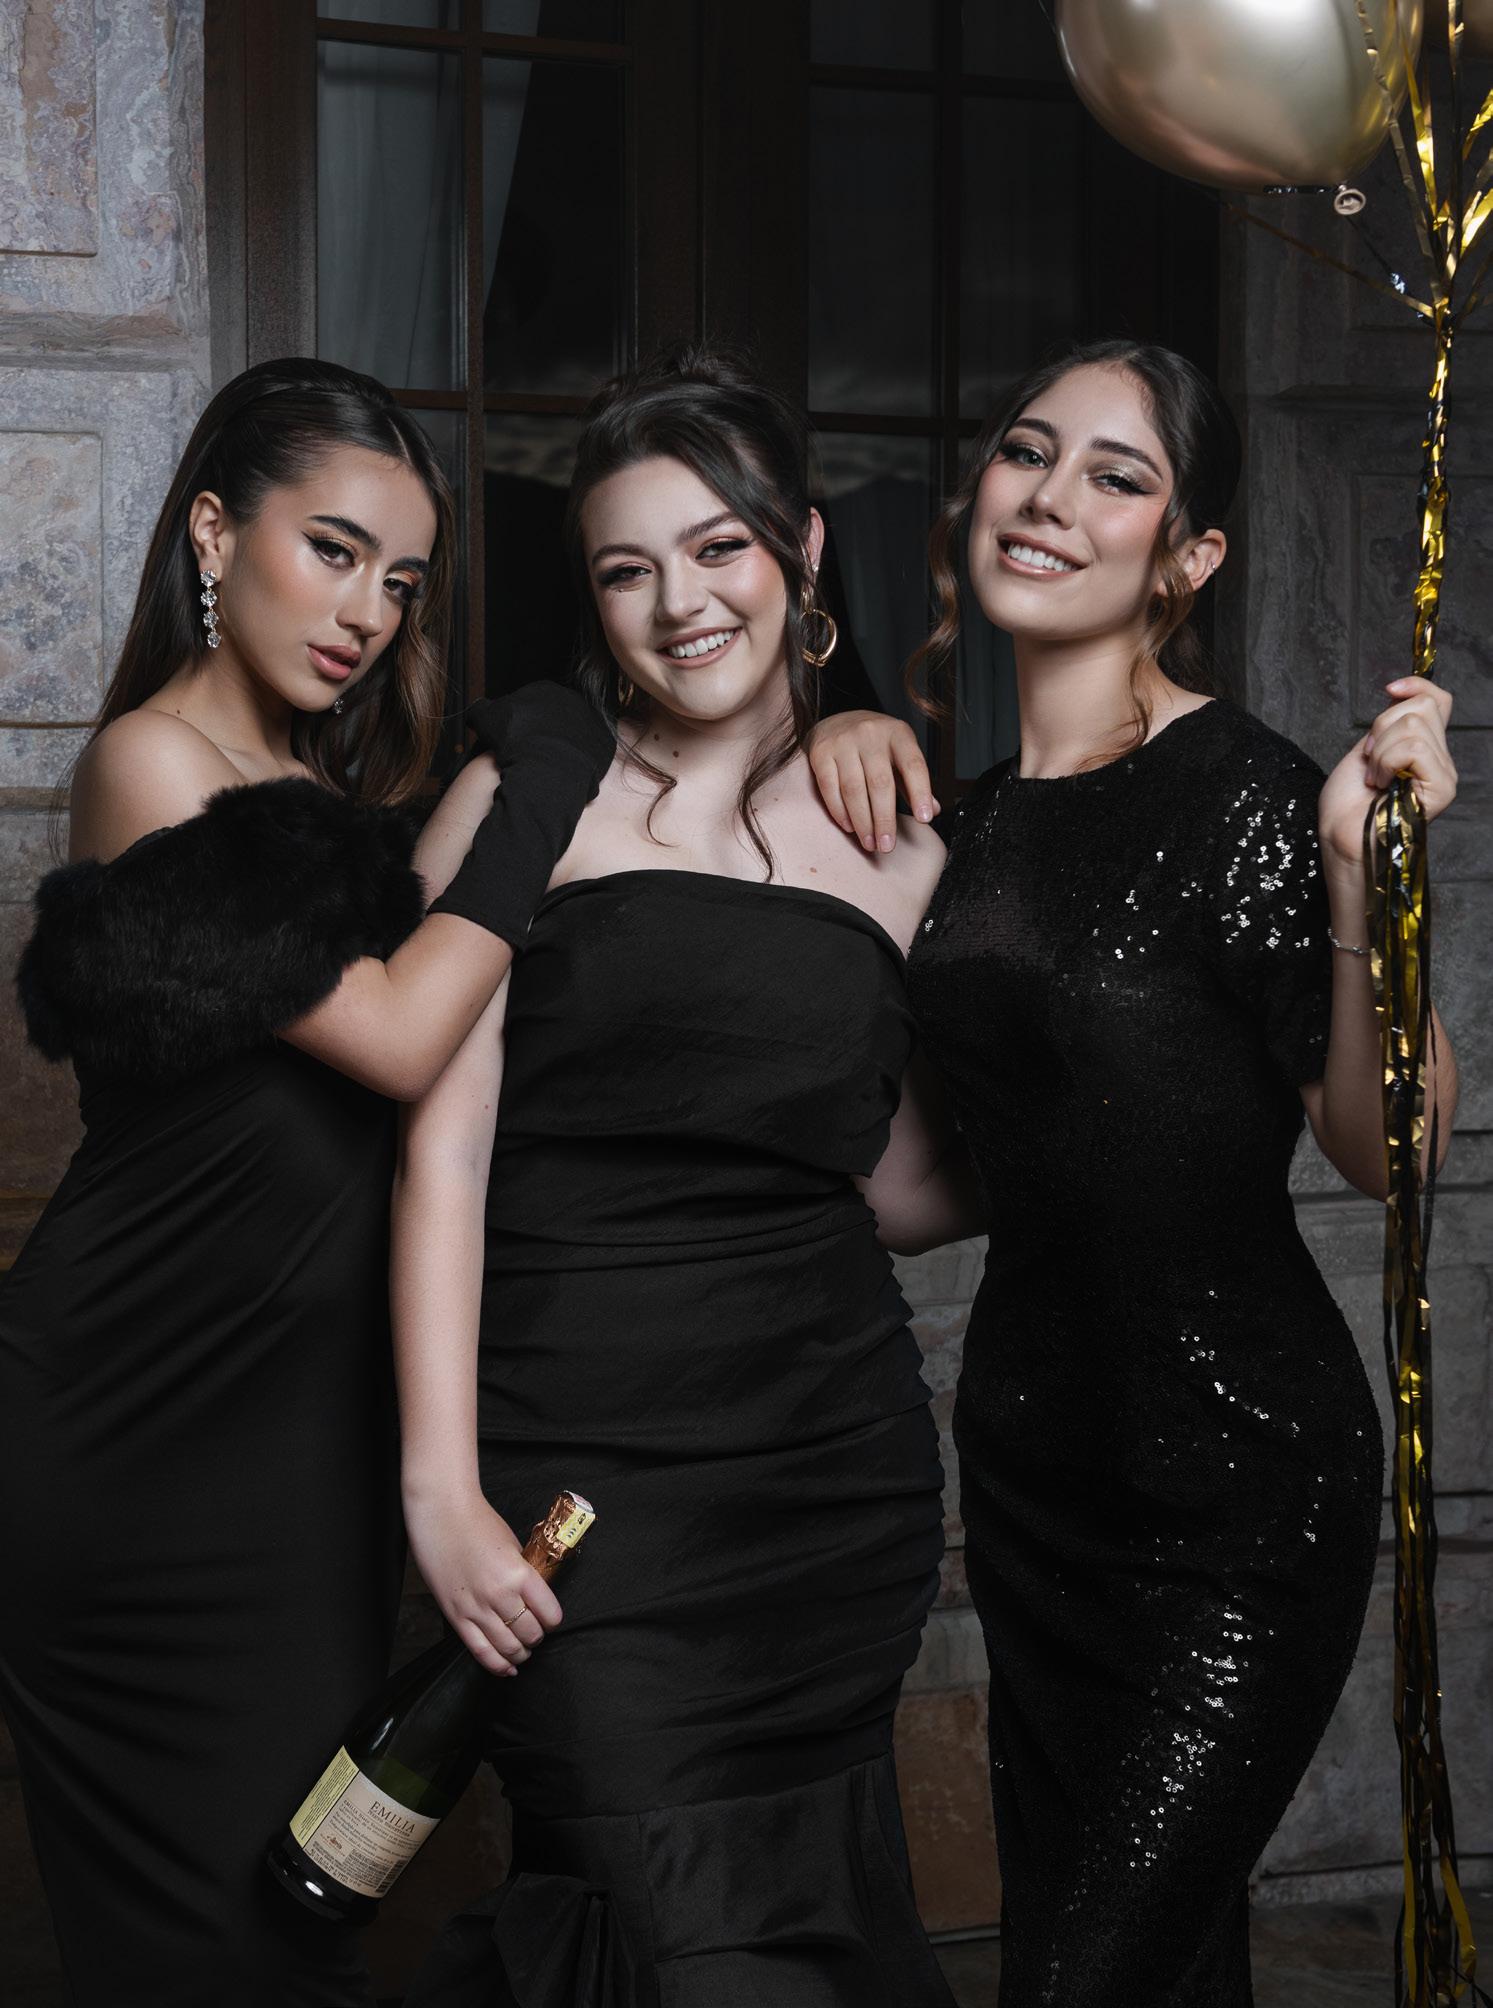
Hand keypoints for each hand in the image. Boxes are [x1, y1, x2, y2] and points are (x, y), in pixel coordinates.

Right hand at [403, 1484, 563, 1676]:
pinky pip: (480, 1651)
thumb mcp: (513, 1545)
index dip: (552, 1619)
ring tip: (522, 1650)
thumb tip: (535, 1598)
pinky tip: (507, 1668)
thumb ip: (524, 1574)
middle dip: (536, 1637)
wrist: (441, 1514)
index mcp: (519, 1574)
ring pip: (508, 1648)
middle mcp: (500, 1595)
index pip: (550, 1614)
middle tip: (535, 1632)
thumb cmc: (477, 1522)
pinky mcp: (456, 1617)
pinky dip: (497, 1665)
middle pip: (530, 1633)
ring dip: (520, 1653)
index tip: (550, 1618)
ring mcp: (476, 1608)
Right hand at [467, 681, 614, 799]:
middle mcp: (573, 698)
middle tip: (535, 753)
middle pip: (557, 716)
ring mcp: (592, 719)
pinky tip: (568, 770)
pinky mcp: (606, 742)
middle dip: (546, 732)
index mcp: (545, 689)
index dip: (523, 723)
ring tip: (551, 764)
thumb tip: (478, 709)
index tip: (518, 740)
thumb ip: (481, 709)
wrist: (547, 769)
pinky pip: (592, 750)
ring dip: (565, 745)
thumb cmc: (514, 741)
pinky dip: (582, 759)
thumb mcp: (486, 720)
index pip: (534, 702)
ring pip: (575, 732)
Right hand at [806, 710, 939, 853]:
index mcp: (898, 733)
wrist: (836, 721)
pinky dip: (840, 812)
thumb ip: (913, 782)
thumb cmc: (874, 745)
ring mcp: (843, 742)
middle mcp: (870, 734)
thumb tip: (935, 810)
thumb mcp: (899, 754)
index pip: (913, 765)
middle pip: (880, 783)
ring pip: (854, 789)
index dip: (920, 793)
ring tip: (869, 843)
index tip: (925, 819)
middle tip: (887, 846)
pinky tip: (849, 827)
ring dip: (862, 822)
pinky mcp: (820, 753)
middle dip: (885, 819)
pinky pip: (829, 788)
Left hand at [1319, 679, 1456, 870]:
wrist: (1339, 835)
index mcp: (1422, 748)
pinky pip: (1415, 747)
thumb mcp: (1366, 748)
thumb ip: (1389, 723)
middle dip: (1382, 726)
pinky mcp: (1443, 787)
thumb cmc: (1347, 802)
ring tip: (1374, 777)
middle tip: (1369, 760)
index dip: (1416, 685)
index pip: (1439, 700)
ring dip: (1380, 750)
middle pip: (1422, 706)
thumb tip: (1400, 690)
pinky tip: (1381, 784)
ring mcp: (1444, 774)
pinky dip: (1387, 761)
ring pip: (1415, 725)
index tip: (1389, 689)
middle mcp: (1439, 759)